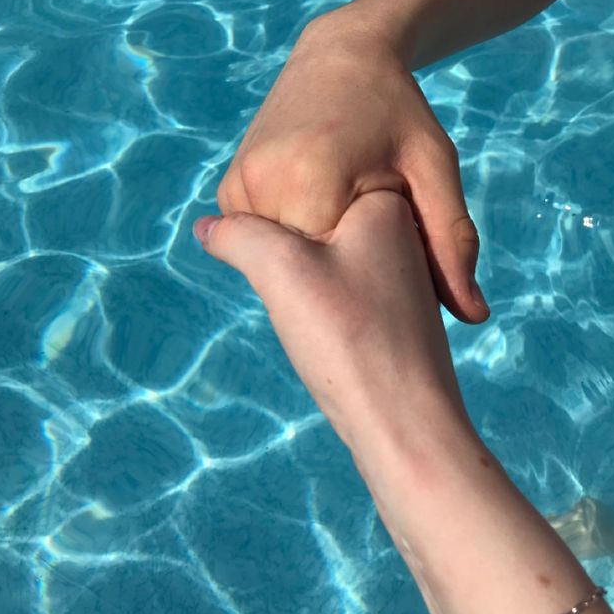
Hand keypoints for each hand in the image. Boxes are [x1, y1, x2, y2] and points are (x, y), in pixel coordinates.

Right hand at [193, 190, 471, 449]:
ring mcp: (402, 273)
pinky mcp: (396, 311)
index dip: (272, 231)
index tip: (287, 273)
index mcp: (385, 201)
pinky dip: (323, 311)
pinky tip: (328, 337)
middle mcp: (402, 231)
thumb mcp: (281, 271)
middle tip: (304, 302)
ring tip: (317, 321)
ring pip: (324, 262)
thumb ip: (239, 236)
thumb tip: (207, 226)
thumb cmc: (351, 339)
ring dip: (304, 289)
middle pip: (310, 226)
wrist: (406, 425)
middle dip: (289, 262)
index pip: (299, 188)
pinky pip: (341, 293)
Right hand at [214, 13, 488, 323]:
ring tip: (346, 212)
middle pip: (304, 270)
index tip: (392, 246)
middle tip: (372, 226)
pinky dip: (294, 233)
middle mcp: (260, 186)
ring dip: (315, 250)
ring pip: (280, 257)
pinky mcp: (230, 186)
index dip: (371, 272)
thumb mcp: (434, 170)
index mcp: (310, 186)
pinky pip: (263, 237)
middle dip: (340, 264)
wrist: (343, 54)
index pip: (336, 277)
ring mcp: (237, 186)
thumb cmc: (399, 111)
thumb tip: (474, 318)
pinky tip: (322, 204)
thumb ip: (450, 242)